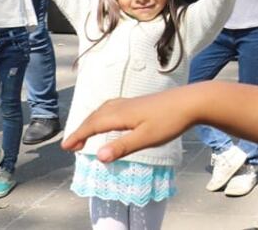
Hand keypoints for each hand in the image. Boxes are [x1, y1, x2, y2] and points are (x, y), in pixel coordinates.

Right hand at [62, 87, 199, 161]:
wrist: (192, 101)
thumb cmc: (170, 120)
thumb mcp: (146, 138)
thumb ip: (122, 147)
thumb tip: (97, 156)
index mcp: (121, 114)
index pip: (93, 125)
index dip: (78, 136)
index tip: (65, 147)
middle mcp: (123, 105)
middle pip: (96, 116)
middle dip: (81, 129)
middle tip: (71, 145)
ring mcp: (132, 102)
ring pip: (104, 110)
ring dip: (92, 121)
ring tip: (86, 133)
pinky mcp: (141, 102)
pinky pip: (113, 107)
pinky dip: (103, 114)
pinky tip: (110, 119)